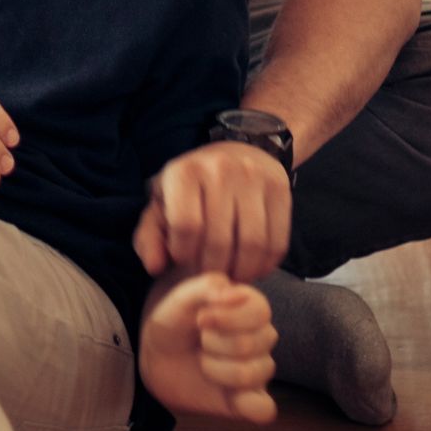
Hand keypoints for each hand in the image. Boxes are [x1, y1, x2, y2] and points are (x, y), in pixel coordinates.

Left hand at [134, 142, 292, 281]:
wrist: (235, 153)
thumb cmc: (191, 188)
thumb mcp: (161, 205)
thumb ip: (149, 237)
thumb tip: (154, 267)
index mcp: (185, 172)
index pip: (186, 227)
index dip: (184, 255)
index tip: (184, 261)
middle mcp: (221, 169)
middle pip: (220, 241)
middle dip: (213, 269)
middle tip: (209, 276)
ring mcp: (254, 177)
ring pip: (252, 244)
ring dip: (242, 272)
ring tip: (231, 276)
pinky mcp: (280, 188)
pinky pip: (277, 241)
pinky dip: (265, 265)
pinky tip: (253, 268)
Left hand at [141, 271, 277, 424]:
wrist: (155, 358)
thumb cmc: (173, 324)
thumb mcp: (179, 299)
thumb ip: (205, 287)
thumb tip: (236, 293)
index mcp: (250, 308)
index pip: (261, 311)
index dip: (228, 317)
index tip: (200, 318)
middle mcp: (261, 338)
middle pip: (253, 343)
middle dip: (214, 342)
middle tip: (199, 341)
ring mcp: (258, 370)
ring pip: (252, 374)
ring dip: (215, 368)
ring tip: (202, 362)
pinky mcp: (248, 401)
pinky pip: (264, 409)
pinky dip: (248, 404)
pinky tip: (229, 396)